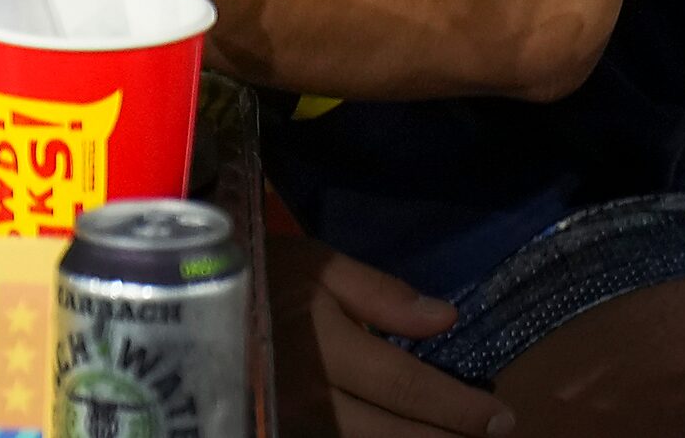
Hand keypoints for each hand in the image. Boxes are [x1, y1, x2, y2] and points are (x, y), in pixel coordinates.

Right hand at [269, 234, 512, 436]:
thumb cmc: (258, 270)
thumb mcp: (316, 263)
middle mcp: (313, 397)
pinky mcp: (281, 426)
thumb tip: (446, 319)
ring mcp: (295, 420)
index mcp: (327, 347)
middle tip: (496, 435)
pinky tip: (398, 433)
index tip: (502, 417)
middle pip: (395, 433)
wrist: (182, 295)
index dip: (459, 407)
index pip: (407, 386)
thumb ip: (379, 293)